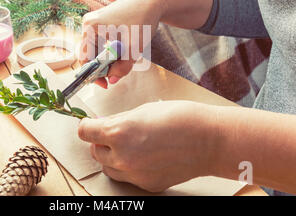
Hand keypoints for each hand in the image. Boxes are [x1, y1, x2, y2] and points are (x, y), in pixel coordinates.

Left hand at [78, 101, 218, 191]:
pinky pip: (127, 177)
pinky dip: (129, 167)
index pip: (85, 132)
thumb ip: (118, 120)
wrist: (209, 140)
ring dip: (111, 156)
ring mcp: (134, 174)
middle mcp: (122, 156)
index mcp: (119, 132)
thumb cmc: (180, 117)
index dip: (87, 125)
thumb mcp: (142, 110)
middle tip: (113, 131)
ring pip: (108, 167)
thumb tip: (102, 123)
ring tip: (129, 144)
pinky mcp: (147, 185)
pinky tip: (144, 156)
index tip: (91, 123)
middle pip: (95, 151)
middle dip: (100, 140)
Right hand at [79, 0, 162, 87]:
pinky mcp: (104, 22)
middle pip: (89, 54)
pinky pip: (103, 43)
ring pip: (97, 50)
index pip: (84, 58)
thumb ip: (122, 67)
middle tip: (118, 73)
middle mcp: (89, 23)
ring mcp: (96, 22)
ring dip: (109, 59)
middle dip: (103, 67)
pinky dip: (112, 51)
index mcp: (90, 27)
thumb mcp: (133, 48)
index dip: (93, 75)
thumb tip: (112, 79)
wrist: (154, 1)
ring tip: (126, 59)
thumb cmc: (143, 19)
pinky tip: (126, 49)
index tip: (106, 84)